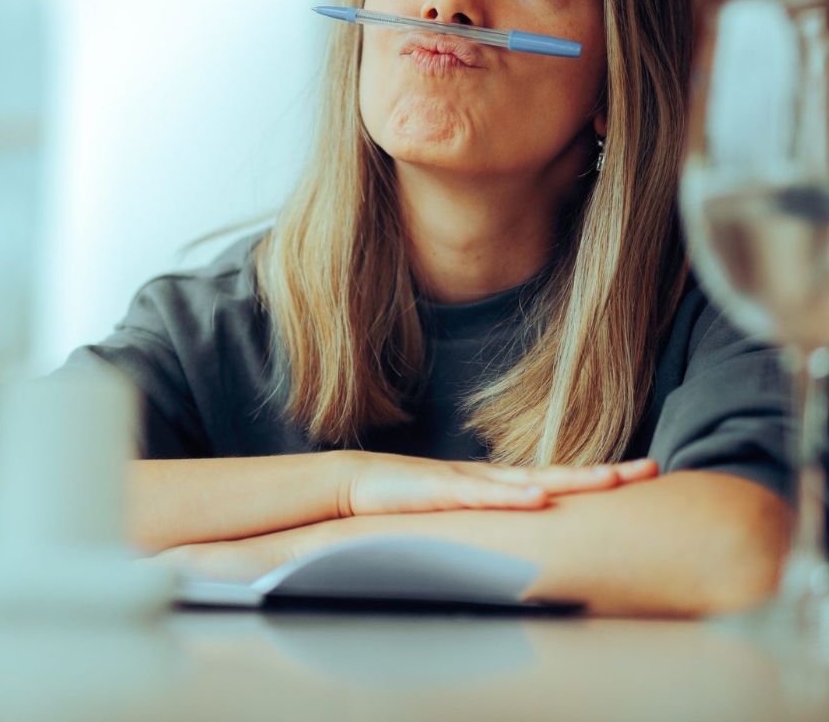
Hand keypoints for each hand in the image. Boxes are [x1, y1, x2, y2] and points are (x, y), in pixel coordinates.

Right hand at [339, 452, 657, 516]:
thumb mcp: (459, 515)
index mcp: (499, 485)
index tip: (640, 477)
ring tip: (612, 481)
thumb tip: (527, 539)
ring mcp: (469, 482)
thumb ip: (491, 522)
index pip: (558, 480)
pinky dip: (513, 498)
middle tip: (651, 469)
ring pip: (530, 481)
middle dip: (605, 474)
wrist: (358, 482)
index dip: (599, 478)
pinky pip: (484, 497)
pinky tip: (540, 500)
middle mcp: (493, 479)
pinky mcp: (442, 492)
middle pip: (558, 474)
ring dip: (572, 481)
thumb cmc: (409, 500)